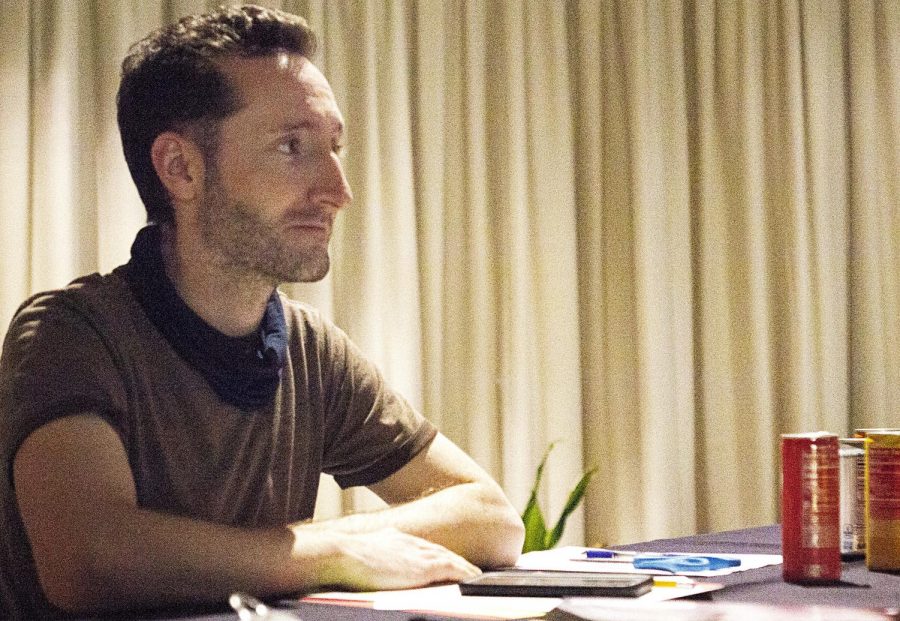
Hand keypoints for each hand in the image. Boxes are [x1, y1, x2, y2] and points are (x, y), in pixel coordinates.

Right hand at [325, 528, 480, 590]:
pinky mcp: (423, 566)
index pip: (426, 549)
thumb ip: (378, 557)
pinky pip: (452, 568)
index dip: (441, 556)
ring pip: (451, 559)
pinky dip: (464, 573)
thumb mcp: (366, 553)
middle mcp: (412, 543)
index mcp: (398, 540)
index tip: (451, 563)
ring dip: (465, 568)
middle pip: (442, 552)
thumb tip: (375, 564)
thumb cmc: (346, 558)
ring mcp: (418, 553)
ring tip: (478, 576)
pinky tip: (474, 578)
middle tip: (473, 570)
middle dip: (458, 561)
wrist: (343, 553)